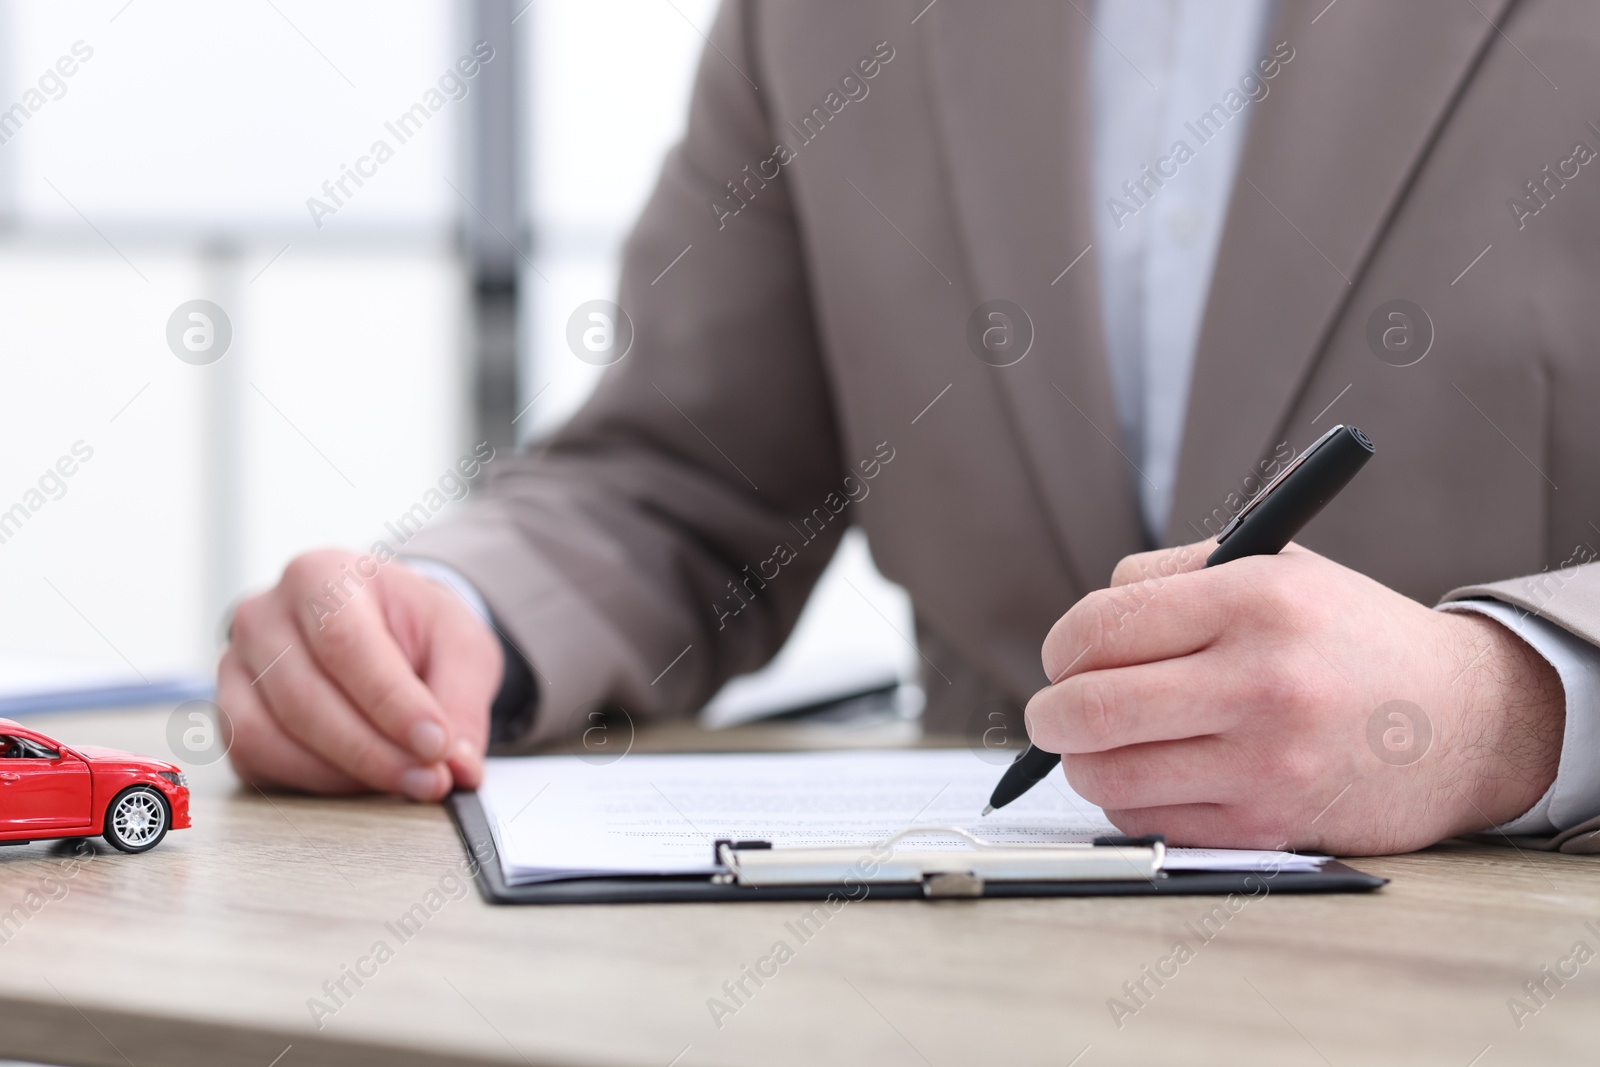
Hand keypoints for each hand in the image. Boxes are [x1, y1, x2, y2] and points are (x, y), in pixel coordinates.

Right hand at [219, 549, 501, 799]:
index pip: (345, 644)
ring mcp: (236, 666)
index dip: (391, 704)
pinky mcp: (230, 714)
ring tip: (403, 783)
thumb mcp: (459, 644)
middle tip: (431, 781)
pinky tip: (362, 783)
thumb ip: (461, 701)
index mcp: (320, 575)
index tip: (436, 747)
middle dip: (374, 753)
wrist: (381, 626)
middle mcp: (264, 616)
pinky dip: (312, 783)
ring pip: (268, 736)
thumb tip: (458, 768)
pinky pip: (255, 760)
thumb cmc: (413, 627)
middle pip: (304, 698)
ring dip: (342, 775)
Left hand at [1024, 540, 1565, 853]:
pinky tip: (1156, 775)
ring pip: (1106, 775)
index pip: (1099, 626)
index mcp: (1255, 599)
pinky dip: (1130, 801)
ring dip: (1085, 762)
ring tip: (1104, 743)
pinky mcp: (1269, 826)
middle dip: (1050, 713)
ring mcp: (1266, 762)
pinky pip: (1148, 823)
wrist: (1467, 721)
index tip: (1064, 657)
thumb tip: (1078, 634)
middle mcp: (1261, 682)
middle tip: (1055, 710)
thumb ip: (1169, 580)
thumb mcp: (1274, 568)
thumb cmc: (1347, 638)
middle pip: (1087, 709)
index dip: (1060, 647)